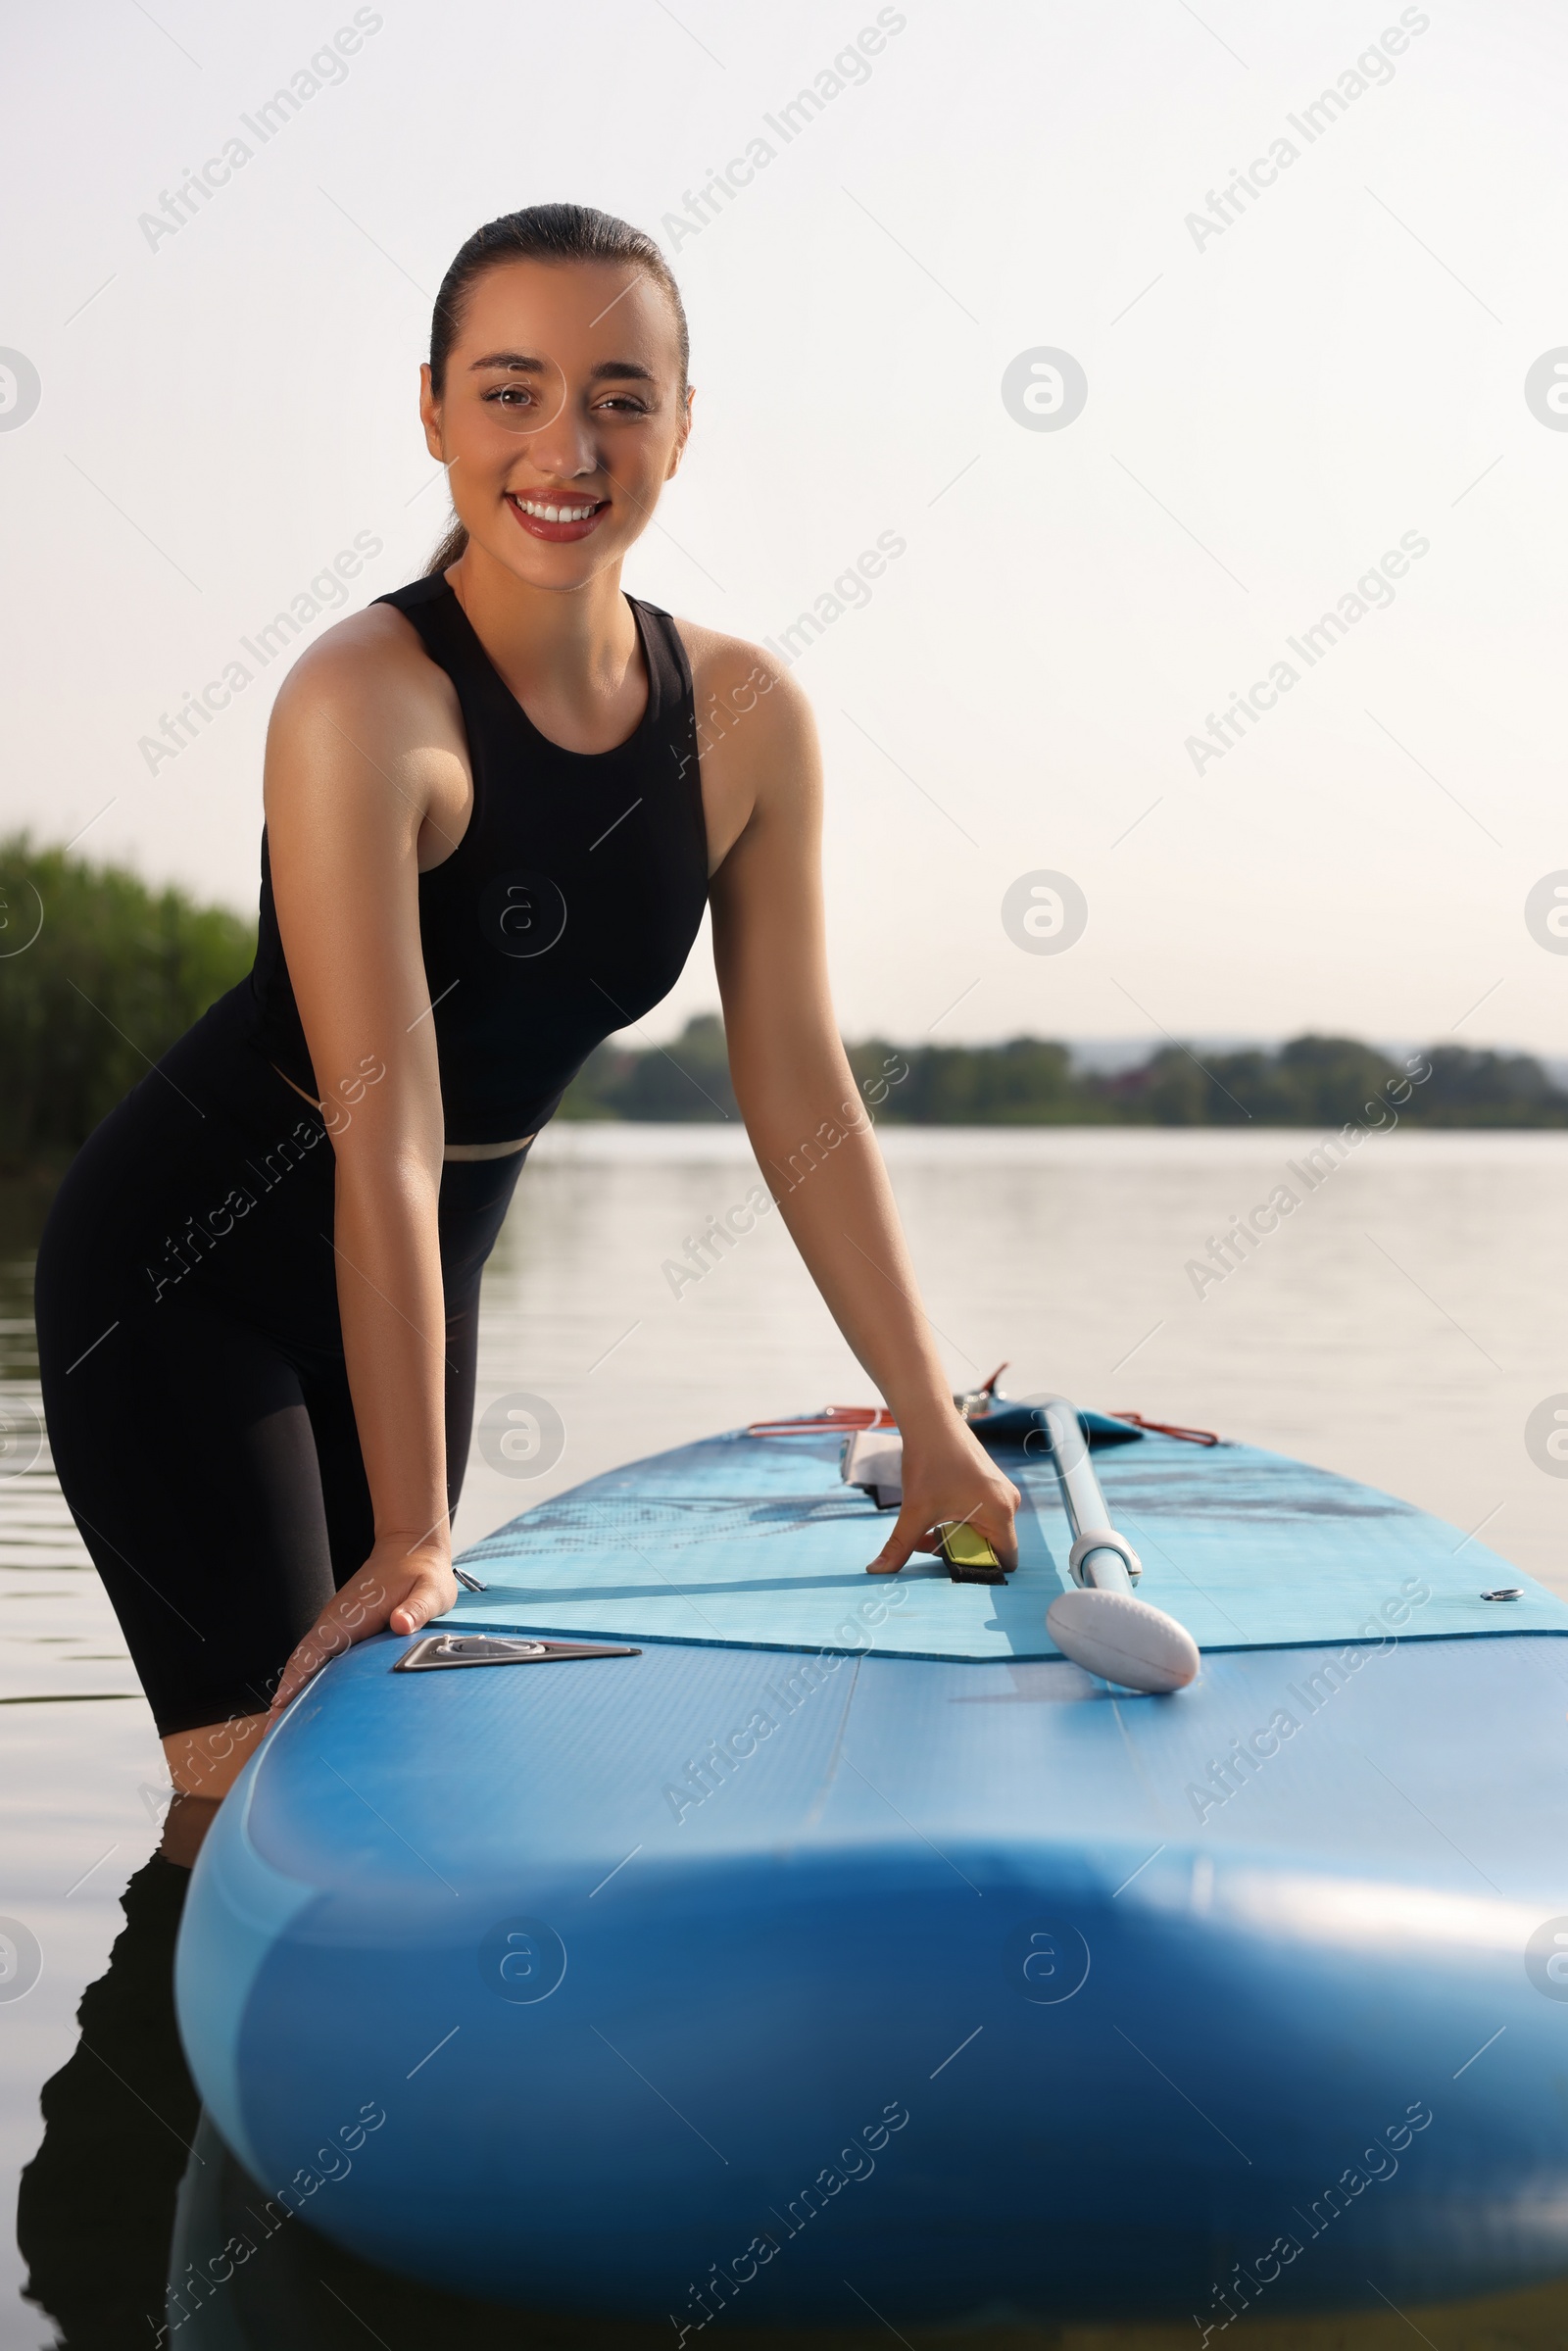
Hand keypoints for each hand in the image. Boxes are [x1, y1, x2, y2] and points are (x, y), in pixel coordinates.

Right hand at [268, 1536, 455, 1716]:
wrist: (411, 1548)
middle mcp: (337, 1618)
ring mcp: (336, 1622)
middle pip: (303, 1658)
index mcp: (353, 1613)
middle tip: (272, 1730)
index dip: (299, 1676)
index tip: (282, 1704)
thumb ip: (417, 1608)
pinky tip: (300, 1698)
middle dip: (286, 1692)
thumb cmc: (422, 1572)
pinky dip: (304, 1675)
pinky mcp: (342, 1627)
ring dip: (292, 1687)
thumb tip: (401, 1623)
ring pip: (306, 1658)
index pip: (318, 1648)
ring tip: (279, 1724)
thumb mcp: (430, 1590)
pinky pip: (317, 1654)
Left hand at [866, 1417, 1019, 1574]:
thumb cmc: (928, 1461)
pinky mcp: (990, 1485)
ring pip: (982, 1531)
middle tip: (931, 1547)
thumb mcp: (915, 1511)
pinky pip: (980, 1516)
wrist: (930, 1419)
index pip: (1006, 1559)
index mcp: (1001, 1513)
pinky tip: (932, 1516)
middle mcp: (1008, 1503)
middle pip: (991, 1547)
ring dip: (955, 1537)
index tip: (952, 1569)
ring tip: (926, 1531)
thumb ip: (900, 1547)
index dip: (981, 1570)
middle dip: (961, 1553)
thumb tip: (876, 1572)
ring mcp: (1001, 1492)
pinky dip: (958, 1522)